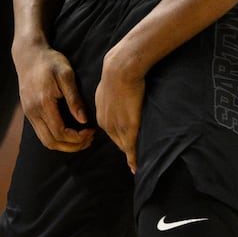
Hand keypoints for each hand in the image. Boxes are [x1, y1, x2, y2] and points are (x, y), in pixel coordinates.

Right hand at [14, 38, 94, 151]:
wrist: (28, 54)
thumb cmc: (50, 61)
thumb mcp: (66, 75)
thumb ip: (74, 98)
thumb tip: (84, 120)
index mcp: (43, 103)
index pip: (60, 132)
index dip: (77, 138)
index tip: (91, 131)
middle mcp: (33, 112)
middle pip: (52, 142)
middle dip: (72, 146)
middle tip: (88, 139)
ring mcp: (29, 114)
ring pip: (45, 140)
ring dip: (64, 144)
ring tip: (81, 139)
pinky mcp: (28, 112)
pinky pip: (41, 133)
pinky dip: (56, 137)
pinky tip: (69, 132)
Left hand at [95, 45, 145, 171]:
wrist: (120, 69)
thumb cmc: (117, 70)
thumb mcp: (108, 84)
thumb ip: (110, 93)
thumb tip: (118, 89)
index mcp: (101, 113)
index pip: (110, 130)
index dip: (119, 137)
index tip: (125, 142)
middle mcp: (105, 123)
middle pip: (116, 140)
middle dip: (124, 147)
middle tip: (134, 158)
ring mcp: (116, 126)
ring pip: (123, 146)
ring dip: (130, 156)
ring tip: (137, 166)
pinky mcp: (128, 127)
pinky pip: (130, 148)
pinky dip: (133, 159)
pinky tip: (136, 167)